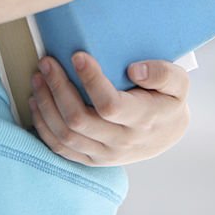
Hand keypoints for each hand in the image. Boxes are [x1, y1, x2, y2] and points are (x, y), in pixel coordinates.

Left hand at [28, 52, 189, 165]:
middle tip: (47, 62)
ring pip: (66, 135)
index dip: (91, 80)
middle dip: (58, 88)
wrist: (166, 133)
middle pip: (80, 119)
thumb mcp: (178, 82)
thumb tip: (135, 69)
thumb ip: (163, 72)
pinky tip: (36, 102)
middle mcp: (121, 141)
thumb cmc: (168, 100)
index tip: (77, 55)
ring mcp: (105, 154)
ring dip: (46, 105)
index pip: (110, 105)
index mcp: (142, 119)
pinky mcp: (92, 159)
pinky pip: (61, 149)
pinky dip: (44, 127)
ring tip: (38, 77)